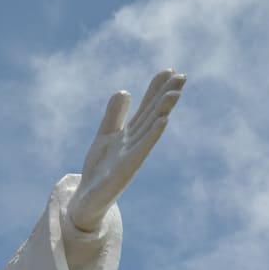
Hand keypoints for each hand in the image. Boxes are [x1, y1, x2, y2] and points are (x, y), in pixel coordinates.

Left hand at [66, 69, 185, 232]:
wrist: (86, 200)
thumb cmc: (99, 170)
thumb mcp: (105, 136)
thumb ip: (114, 116)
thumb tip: (125, 91)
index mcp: (130, 134)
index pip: (145, 108)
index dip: (155, 89)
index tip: (169, 70)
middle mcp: (135, 143)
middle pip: (152, 115)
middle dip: (166, 95)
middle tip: (182, 75)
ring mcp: (132, 156)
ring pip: (150, 129)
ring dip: (163, 111)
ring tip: (174, 93)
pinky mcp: (126, 169)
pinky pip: (142, 149)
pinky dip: (153, 135)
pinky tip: (163, 121)